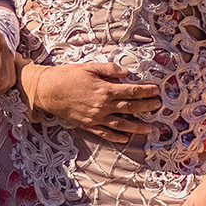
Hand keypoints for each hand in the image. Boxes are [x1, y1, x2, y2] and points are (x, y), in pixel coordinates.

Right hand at [21, 62, 159, 141]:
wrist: (48, 90)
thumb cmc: (67, 76)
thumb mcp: (88, 67)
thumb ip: (108, 69)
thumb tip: (125, 73)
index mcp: (104, 90)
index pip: (131, 91)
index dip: (145, 91)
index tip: (156, 91)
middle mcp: (103, 105)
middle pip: (130, 107)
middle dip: (146, 107)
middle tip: (158, 106)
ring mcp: (96, 117)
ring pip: (121, 124)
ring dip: (137, 126)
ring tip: (149, 128)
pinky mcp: (87, 125)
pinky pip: (105, 133)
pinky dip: (116, 136)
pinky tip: (124, 139)